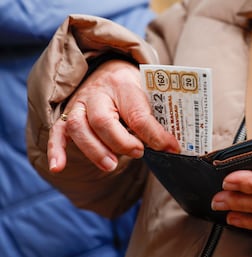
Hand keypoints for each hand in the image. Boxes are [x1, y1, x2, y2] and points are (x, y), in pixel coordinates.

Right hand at [48, 60, 179, 171]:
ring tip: (112, 166)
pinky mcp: (68, 115)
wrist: (110, 70)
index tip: (171, 148)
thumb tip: (171, 148)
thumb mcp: (149, 93)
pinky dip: (56, 150)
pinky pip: (57, 132)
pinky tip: (58, 168)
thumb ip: (156, 117)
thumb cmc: (133, 87)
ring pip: (78, 127)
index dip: (154, 135)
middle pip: (102, 120)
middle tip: (138, 152)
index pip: (137, 113)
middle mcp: (98, 92)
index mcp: (124, 84)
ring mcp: (79, 104)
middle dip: (121, 142)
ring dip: (95, 150)